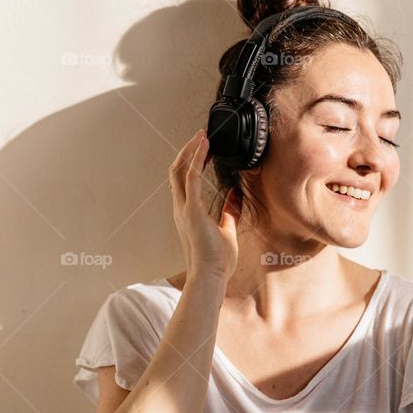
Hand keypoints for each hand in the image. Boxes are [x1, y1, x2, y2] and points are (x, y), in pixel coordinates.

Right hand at [169, 129, 240, 283]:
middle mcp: (181, 209)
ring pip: (180, 170)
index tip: (203, 147)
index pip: (183, 181)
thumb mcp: (227, 230)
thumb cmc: (217, 260)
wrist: (211, 277)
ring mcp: (184, 209)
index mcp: (187, 213)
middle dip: (188, 151)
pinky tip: (205, 146)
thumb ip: (229, 211)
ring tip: (202, 136)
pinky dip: (197, 159)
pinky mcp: (192, 210)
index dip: (190, 162)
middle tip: (201, 136)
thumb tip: (235, 196)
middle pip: (177, 171)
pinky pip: (192, 178)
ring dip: (191, 150)